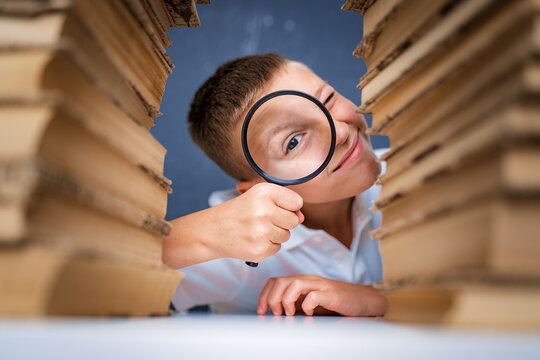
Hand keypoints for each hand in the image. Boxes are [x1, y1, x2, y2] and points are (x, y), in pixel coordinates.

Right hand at [163, 183, 303, 267]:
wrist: (212, 231)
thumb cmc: (238, 211)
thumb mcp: (258, 196)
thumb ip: (284, 202)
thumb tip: (301, 218)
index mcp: (264, 192)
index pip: (296, 202)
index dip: (287, 207)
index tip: (273, 207)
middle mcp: (264, 210)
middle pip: (293, 221)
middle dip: (282, 222)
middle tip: (262, 220)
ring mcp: (262, 232)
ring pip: (286, 235)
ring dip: (274, 234)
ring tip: (256, 229)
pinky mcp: (259, 250)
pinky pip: (277, 248)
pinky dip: (267, 246)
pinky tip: (253, 239)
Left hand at [257, 274, 387, 316]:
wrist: (363, 301)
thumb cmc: (336, 304)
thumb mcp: (311, 304)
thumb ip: (295, 305)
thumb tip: (275, 315)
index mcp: (301, 282)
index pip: (275, 281)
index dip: (264, 295)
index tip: (261, 312)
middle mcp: (309, 280)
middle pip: (281, 281)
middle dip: (272, 299)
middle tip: (276, 314)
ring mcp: (320, 285)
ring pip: (294, 284)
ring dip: (286, 300)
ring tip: (288, 314)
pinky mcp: (332, 294)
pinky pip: (314, 296)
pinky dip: (307, 306)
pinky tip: (309, 314)